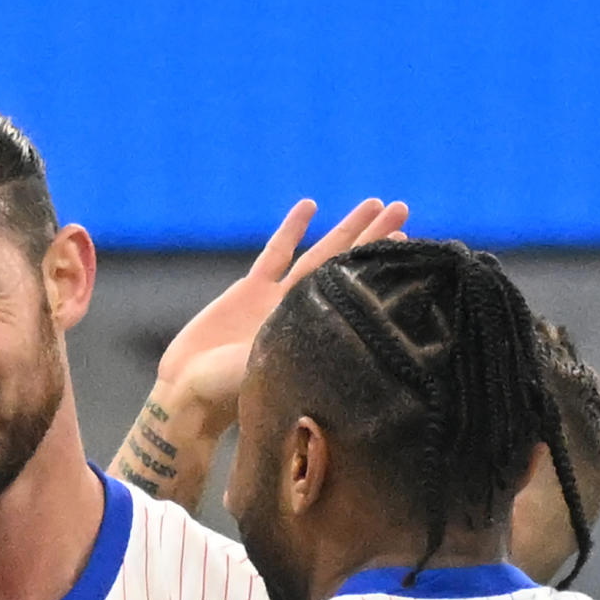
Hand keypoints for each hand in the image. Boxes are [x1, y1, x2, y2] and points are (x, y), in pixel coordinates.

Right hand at [112, 198, 407, 508]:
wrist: (188, 396)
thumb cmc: (229, 395)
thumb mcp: (274, 373)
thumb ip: (303, 352)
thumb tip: (349, 341)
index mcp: (317, 333)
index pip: (360, 292)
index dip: (382, 265)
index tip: (412, 243)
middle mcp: (305, 314)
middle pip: (349, 266)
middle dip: (376, 237)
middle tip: (403, 208)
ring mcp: (277, 301)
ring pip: (320, 255)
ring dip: (347, 229)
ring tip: (374, 202)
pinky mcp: (248, 293)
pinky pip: (275, 254)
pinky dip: (292, 230)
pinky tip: (310, 207)